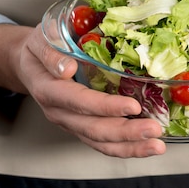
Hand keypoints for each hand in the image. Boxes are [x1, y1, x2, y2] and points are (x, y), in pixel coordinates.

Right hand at [8, 24, 165, 157]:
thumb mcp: (41, 39)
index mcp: (49, 90)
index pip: (80, 102)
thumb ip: (51, 52)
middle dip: (127, 132)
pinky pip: (103, 144)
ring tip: (157, 146)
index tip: (133, 106)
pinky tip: (147, 147)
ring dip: (131, 147)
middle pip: (94, 128)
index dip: (106, 107)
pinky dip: (127, 148)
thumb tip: (67, 68)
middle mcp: (60, 113)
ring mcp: (71, 123)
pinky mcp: (82, 128)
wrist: (31, 64)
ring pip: (100, 142)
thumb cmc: (42, 47)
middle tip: (154, 130)